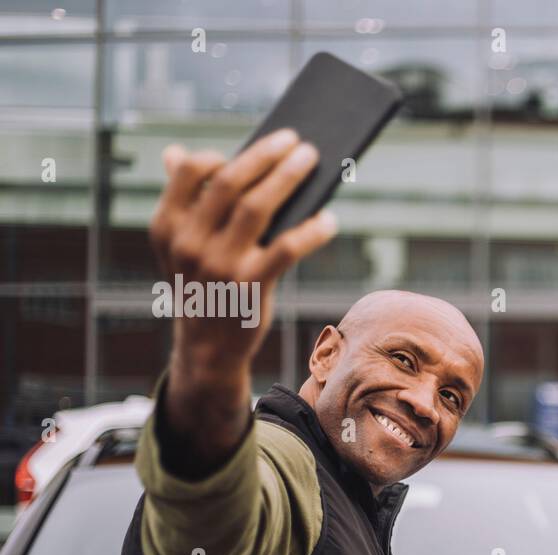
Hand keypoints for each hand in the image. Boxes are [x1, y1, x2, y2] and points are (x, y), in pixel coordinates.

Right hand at [150, 128, 336, 370]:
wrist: (207, 349)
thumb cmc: (203, 286)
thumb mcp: (178, 248)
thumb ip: (181, 202)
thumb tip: (178, 152)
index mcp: (167, 227)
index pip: (191, 173)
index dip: (221, 154)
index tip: (249, 149)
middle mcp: (188, 243)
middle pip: (230, 183)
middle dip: (265, 155)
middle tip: (294, 139)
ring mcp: (220, 265)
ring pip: (258, 207)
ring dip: (288, 177)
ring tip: (310, 159)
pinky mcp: (251, 286)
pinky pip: (287, 247)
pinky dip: (311, 230)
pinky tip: (327, 219)